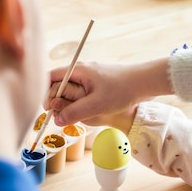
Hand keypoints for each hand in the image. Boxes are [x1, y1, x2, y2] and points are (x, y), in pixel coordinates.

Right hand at [45, 58, 171, 127]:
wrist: (146, 82)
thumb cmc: (123, 90)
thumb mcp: (96, 104)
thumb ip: (74, 112)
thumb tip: (56, 120)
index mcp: (78, 70)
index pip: (50, 78)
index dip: (45, 93)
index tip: (48, 109)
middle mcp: (82, 71)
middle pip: (59, 85)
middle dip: (58, 102)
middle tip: (63, 117)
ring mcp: (91, 77)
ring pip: (71, 91)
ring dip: (71, 104)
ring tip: (78, 115)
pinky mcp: (99, 84)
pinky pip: (82, 93)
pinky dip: (81, 103)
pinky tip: (89, 112)